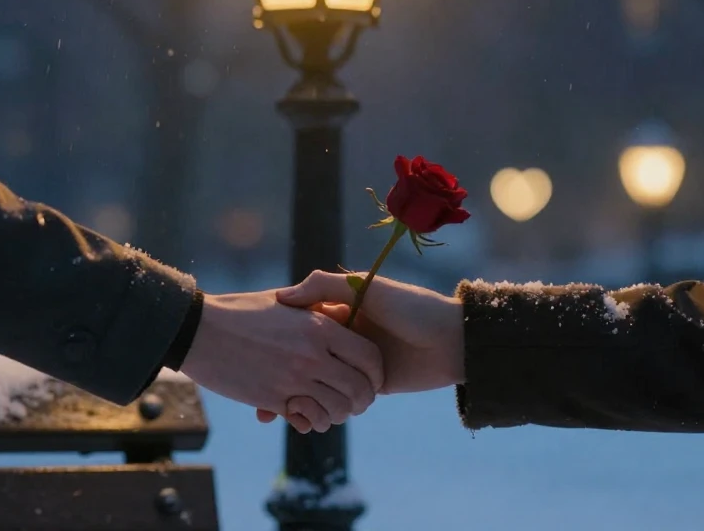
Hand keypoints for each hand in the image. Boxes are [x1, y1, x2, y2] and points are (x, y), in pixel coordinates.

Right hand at [181, 290, 382, 433]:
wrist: (198, 330)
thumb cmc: (239, 310)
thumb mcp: (283, 300)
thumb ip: (315, 305)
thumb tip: (341, 312)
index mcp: (320, 327)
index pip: (369, 357)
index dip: (376, 372)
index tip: (371, 377)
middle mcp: (312, 355)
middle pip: (360, 389)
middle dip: (362, 400)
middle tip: (354, 399)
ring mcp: (293, 379)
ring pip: (337, 410)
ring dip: (337, 414)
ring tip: (328, 408)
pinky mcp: (272, 399)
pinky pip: (306, 419)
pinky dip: (310, 421)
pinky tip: (301, 414)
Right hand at [254, 271, 463, 423]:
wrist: (453, 341)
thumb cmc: (410, 307)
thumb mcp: (365, 286)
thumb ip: (325, 284)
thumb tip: (282, 296)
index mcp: (339, 316)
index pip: (297, 330)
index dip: (274, 342)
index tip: (250, 350)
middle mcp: (341, 344)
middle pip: (298, 364)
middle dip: (274, 377)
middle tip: (250, 388)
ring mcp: (351, 369)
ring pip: (310, 388)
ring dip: (291, 400)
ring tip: (267, 410)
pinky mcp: (365, 392)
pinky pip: (330, 406)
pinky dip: (309, 414)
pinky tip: (291, 419)